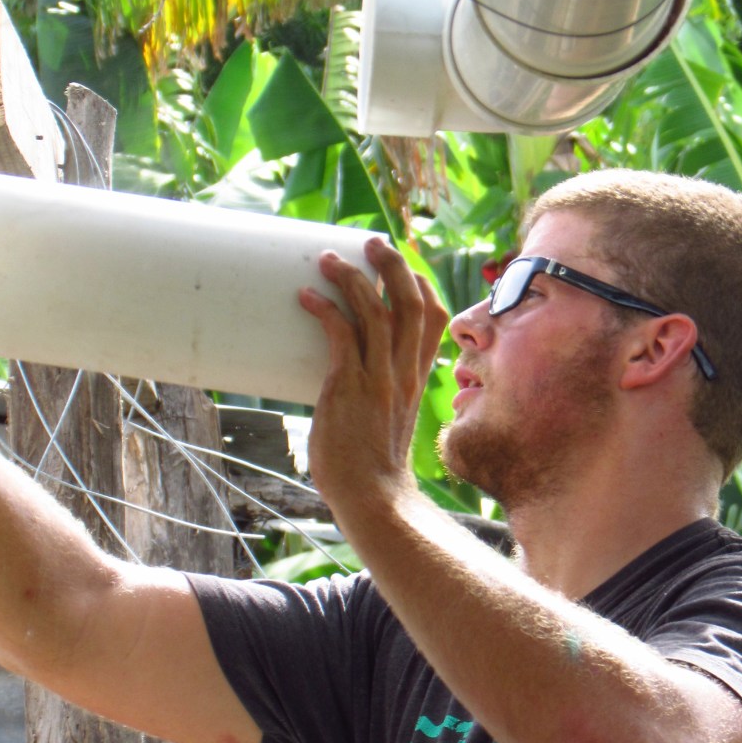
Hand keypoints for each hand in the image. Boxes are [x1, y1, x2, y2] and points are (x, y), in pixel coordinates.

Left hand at [299, 237, 447, 537]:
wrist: (373, 499)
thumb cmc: (374, 469)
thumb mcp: (387, 423)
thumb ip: (375, 399)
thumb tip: (341, 386)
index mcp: (415, 379)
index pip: (433, 321)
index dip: (421, 287)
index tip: (404, 269)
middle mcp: (403, 372)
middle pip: (410, 303)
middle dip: (392, 266)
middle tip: (371, 243)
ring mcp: (378, 378)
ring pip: (376, 310)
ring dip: (353, 277)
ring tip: (330, 258)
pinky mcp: (349, 386)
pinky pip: (341, 333)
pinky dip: (325, 309)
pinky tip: (308, 297)